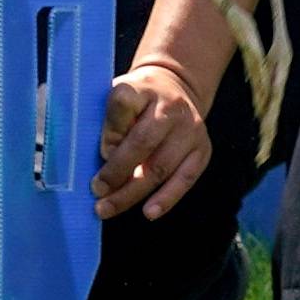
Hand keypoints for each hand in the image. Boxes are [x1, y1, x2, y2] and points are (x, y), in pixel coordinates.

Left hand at [94, 62, 210, 221]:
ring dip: (132, 193)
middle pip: (142, 142)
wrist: (175, 89)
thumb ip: (109, 121)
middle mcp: (170, 107)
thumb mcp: (117, 95)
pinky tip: (149, 212)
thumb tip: (107, 157)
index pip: (123, 104)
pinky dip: (166, 198)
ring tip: (108, 208)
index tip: (99, 152)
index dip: (109, 130)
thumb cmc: (136, 100)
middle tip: (97, 191)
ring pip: (160, 167)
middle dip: (117, 172)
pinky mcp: (202, 150)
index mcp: (143, 87)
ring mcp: (190, 129)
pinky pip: (185, 179)